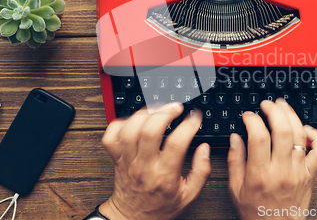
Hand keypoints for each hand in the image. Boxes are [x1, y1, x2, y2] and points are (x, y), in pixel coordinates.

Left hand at [99, 103, 210, 219]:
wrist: (132, 219)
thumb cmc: (161, 207)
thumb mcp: (190, 195)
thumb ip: (201, 171)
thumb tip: (204, 148)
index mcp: (165, 175)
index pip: (177, 143)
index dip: (188, 125)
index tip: (195, 117)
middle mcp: (144, 166)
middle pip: (150, 131)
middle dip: (164, 113)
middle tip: (175, 107)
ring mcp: (127, 161)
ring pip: (130, 130)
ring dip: (144, 114)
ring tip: (157, 109)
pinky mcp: (116, 159)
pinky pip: (111, 137)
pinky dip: (119, 123)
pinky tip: (134, 121)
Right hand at [228, 98, 316, 219]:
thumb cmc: (256, 211)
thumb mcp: (236, 187)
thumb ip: (234, 160)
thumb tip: (235, 137)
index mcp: (259, 173)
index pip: (258, 136)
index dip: (252, 119)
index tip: (248, 115)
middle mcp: (281, 170)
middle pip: (283, 130)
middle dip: (274, 111)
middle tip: (267, 104)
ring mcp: (298, 171)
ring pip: (300, 135)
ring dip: (292, 116)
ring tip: (283, 107)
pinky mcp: (310, 174)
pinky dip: (316, 136)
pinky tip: (305, 129)